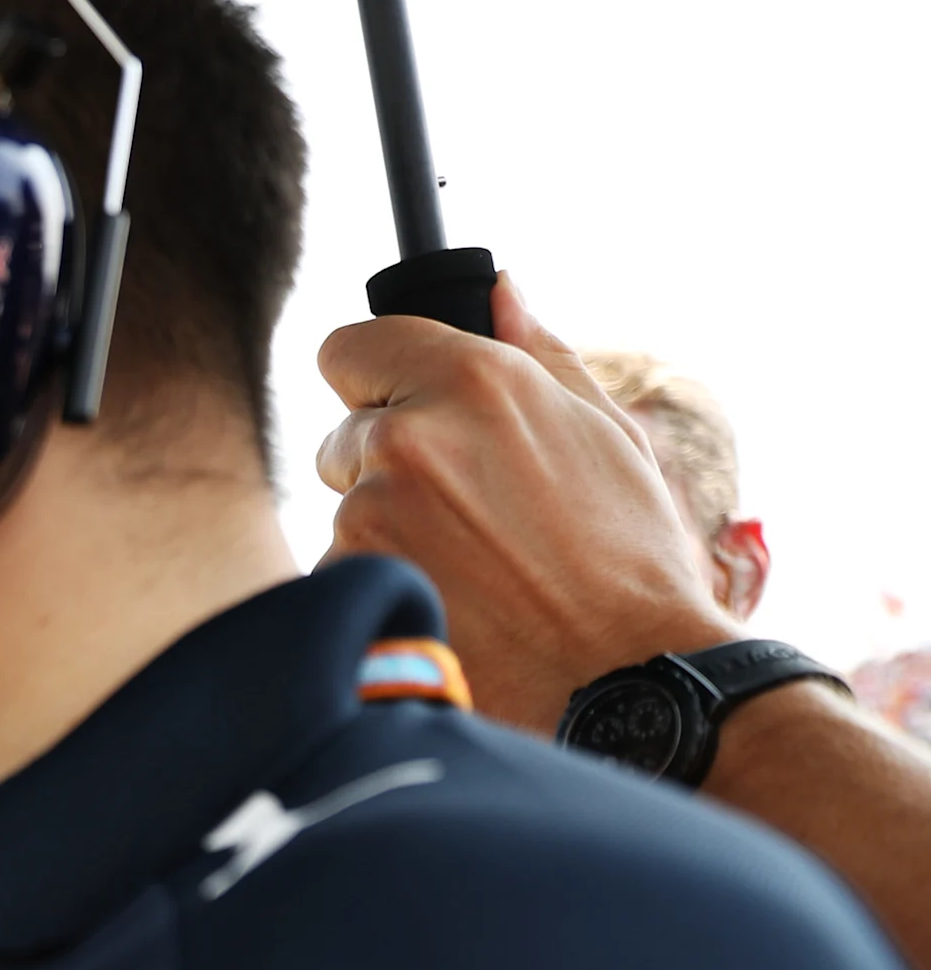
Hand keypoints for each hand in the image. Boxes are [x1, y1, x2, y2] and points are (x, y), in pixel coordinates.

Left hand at [315, 275, 731, 734]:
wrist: (623, 679)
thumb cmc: (628, 558)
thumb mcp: (605, 435)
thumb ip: (537, 354)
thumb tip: (500, 290)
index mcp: (471, 380)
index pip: (350, 346)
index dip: (374, 380)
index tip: (398, 407)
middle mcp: (406, 437)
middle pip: (344, 437)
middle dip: (386, 469)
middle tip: (469, 519)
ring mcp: (368, 515)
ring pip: (345, 513)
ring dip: (385, 536)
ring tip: (472, 575)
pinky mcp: (347, 584)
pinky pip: (340, 576)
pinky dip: (379, 592)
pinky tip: (447, 612)